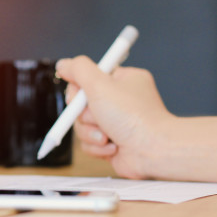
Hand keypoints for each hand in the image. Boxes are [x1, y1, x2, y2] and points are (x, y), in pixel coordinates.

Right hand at [57, 56, 172, 178]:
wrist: (153, 152)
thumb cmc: (134, 117)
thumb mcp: (100, 84)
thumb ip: (78, 69)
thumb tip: (63, 64)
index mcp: (122, 80)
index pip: (89, 77)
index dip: (79, 89)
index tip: (79, 96)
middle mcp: (120, 100)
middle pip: (81, 103)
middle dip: (84, 114)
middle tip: (96, 116)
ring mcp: (116, 122)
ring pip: (83, 125)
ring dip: (90, 132)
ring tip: (107, 135)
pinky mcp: (111, 141)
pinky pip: (89, 142)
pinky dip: (97, 146)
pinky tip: (113, 146)